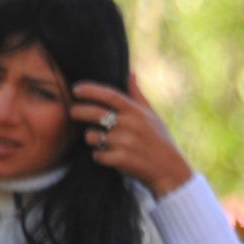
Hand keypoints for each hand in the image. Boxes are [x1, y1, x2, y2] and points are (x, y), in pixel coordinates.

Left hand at [69, 74, 193, 197]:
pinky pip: (97, 155)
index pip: (110, 96)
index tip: (76, 89)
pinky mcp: (120, 159)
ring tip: (102, 141)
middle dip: (78, 111)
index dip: (91, 90)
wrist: (170, 170)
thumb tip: (131, 73)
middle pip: (94, 113)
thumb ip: (138, 95)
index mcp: (137, 112)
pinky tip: (110, 157)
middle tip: (73, 112)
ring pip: (92, 136)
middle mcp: (131, 125)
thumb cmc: (160, 141)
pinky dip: (100, 156)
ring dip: (91, 138)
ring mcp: (125, 142)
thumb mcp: (153, 116)